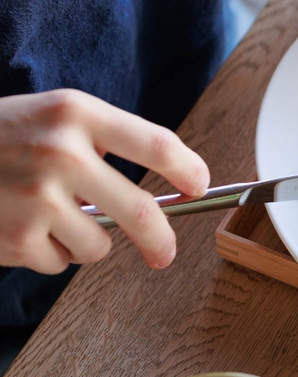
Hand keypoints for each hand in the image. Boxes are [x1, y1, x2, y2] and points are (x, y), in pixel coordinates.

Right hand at [0, 89, 209, 273]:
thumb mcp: (49, 118)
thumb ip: (101, 144)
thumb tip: (165, 193)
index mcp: (75, 113)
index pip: (157, 145)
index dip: (190, 171)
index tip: (200, 187)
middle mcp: (61, 152)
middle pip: (143, 213)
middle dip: (161, 241)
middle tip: (164, 253)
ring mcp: (38, 196)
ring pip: (100, 246)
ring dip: (83, 242)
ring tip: (46, 217)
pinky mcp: (18, 236)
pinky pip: (60, 263)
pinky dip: (47, 254)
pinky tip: (19, 228)